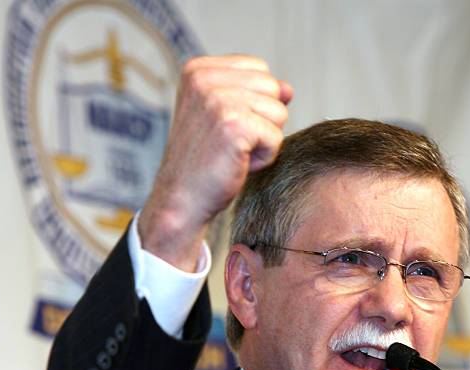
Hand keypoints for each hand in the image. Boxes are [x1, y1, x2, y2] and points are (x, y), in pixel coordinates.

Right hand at [138, 55, 292, 269]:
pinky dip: (264, 158)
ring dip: (263, 141)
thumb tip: (288, 90)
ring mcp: (219, 100)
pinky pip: (277, 137)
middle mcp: (205, 79)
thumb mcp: (223, 117)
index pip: (259, 69)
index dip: (253, 104)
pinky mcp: (235, 125)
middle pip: (272, 88)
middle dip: (261, 121)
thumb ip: (253, 95)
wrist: (181, 201)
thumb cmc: (204, 163)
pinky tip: (238, 165)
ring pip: (279, 112)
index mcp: (198, 70)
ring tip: (233, 154)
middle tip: (229, 144)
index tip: (224, 128)